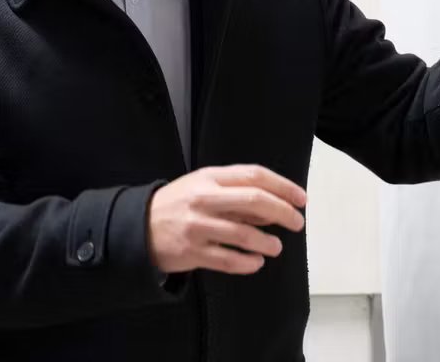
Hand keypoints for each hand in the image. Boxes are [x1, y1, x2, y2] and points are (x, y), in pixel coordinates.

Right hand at [147, 165, 306, 275]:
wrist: (138, 226)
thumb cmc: (177, 204)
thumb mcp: (202, 186)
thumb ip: (234, 192)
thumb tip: (273, 205)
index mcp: (209, 178)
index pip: (254, 175)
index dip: (283, 186)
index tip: (301, 199)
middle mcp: (204, 198)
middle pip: (254, 201)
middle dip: (283, 212)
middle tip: (296, 223)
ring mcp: (197, 226)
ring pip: (244, 234)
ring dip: (267, 242)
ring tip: (276, 246)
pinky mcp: (192, 252)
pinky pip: (228, 260)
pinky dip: (248, 263)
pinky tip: (256, 262)